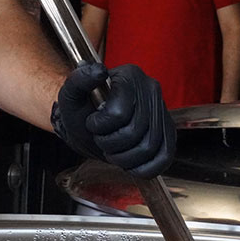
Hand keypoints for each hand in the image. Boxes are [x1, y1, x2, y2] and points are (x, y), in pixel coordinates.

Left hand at [51, 63, 175, 177]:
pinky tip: (129, 162)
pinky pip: (164, 158)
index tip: (93, 122)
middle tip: (101, 138)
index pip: (119, 113)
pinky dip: (143, 168)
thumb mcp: (71, 94)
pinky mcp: (169, 133)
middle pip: (134, 133)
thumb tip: (98, 71)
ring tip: (113, 149)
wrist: (89, 128)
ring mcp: (162, 112)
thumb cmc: (81, 110)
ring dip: (123, 158)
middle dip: (110, 144)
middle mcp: (151, 90)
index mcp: (130, 76)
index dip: (100, 126)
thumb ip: (79, 79)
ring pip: (148, 148)